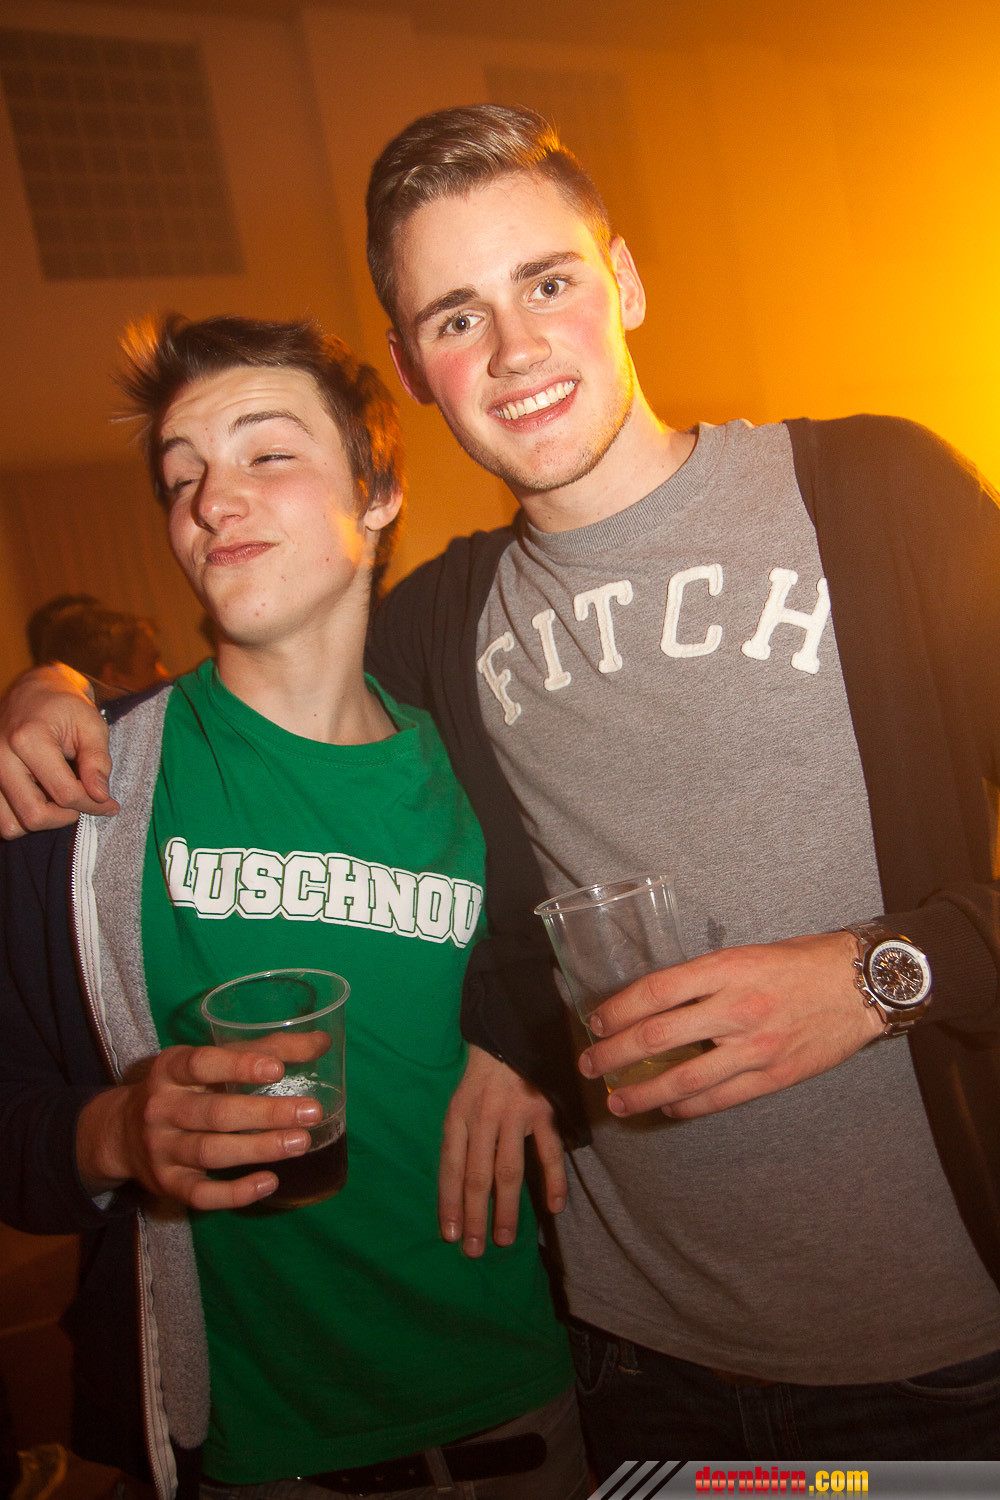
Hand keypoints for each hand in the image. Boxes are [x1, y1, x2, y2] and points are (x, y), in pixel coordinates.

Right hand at [0, 663, 117, 837]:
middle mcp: (1, 757)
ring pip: (10, 824)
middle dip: (65, 817)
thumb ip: (97, 762)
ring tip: (59, 800)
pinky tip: (42, 799)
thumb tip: (101, 797)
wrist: (33, 691)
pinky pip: (1, 818)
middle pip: (33, 815)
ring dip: (41, 822)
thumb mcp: (91, 725)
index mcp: (29, 740)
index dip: (93, 805)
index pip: (65, 793)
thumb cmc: (65, 707)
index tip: (108, 803)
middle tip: (82, 802)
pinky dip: (22, 818)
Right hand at [75, 1037, 326, 1210]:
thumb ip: (265, 1050)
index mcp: (171, 1069)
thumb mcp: (212, 1061)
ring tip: (301, 1142)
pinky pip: (200, 1194)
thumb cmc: (184, 1089)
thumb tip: (322, 1042)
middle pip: (215, 1113)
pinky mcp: (166, 1184)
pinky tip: (269, 1182)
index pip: (201, 1065)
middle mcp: (161, 1108)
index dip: (238, 1066)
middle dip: (265, 1114)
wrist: (120, 1132)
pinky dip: (234, 1193)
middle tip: (312, 1112)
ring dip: (258, 1149)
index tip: (277, 1069)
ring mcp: (162, 1149)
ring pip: (211, 1152)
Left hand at [438, 1045, 566, 1257]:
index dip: (449, 1203)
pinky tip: (554, 1207)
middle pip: (477, 1175)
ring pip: (509, 1170)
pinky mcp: (542, 1111)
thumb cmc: (480, 1080)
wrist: (510, 1036)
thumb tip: (456, 1192)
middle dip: (475, 1216)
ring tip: (506, 1239)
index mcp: (458, 1117)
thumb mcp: (459, 1105)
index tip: (449, 1236)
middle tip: (475, 1250)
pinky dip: (553, 1180)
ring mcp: (514, 1115)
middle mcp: (483, 1118)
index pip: (450, 1168)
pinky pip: (549, 1151)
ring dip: (507, 1208)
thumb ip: (459, 1142)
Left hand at [579, 930, 884, 1118]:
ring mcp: (755, 1047)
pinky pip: (719, 1099)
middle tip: (590, 1065)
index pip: (655, 991)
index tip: (595, 1021)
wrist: (862, 984)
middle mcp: (736, 1008)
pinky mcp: (774, 1076)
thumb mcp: (746, 954)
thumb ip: (705, 978)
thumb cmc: (803, 962)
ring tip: (617, 1102)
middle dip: (615, 1054)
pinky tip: (668, 1109)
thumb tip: (658, 1002)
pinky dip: (687, 1107)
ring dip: (643, 1093)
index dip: (618, 1009)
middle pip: (657, 1036)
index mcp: (726, 969)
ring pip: (683, 1078)